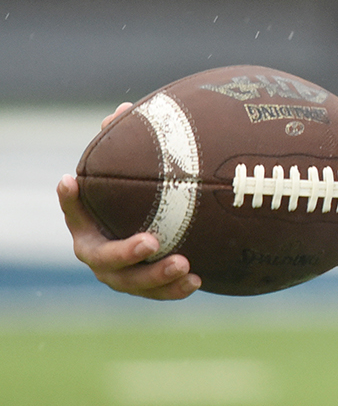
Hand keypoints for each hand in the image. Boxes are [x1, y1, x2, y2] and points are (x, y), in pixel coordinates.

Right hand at [57, 103, 199, 300]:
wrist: (165, 231)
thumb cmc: (144, 195)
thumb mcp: (136, 172)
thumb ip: (125, 145)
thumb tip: (124, 110)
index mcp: (90, 224)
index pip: (75, 211)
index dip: (70, 199)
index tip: (70, 181)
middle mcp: (100, 252)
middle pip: (104, 259)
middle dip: (126, 253)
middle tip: (153, 241)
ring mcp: (122, 275)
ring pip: (132, 283)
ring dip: (156, 277)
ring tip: (184, 264)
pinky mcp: (147, 288)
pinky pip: (158, 294)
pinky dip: (175, 290)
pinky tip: (198, 280)